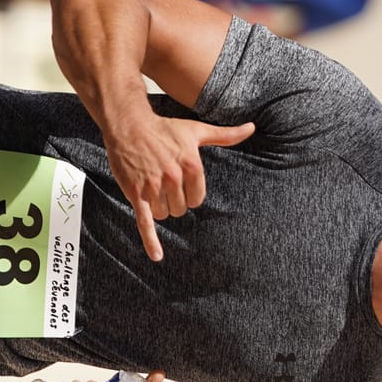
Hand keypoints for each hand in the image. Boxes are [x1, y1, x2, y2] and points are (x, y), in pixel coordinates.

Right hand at [105, 113, 254, 260]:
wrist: (129, 125)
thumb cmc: (165, 129)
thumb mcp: (197, 131)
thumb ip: (225, 135)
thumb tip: (252, 128)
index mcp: (192, 165)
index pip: (197, 200)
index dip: (188, 193)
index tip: (178, 180)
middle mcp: (174, 176)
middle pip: (180, 209)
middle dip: (171, 199)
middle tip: (161, 179)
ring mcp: (154, 186)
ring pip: (163, 214)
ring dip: (157, 206)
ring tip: (149, 184)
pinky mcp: (135, 193)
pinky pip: (146, 222)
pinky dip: (151, 241)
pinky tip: (157, 256)